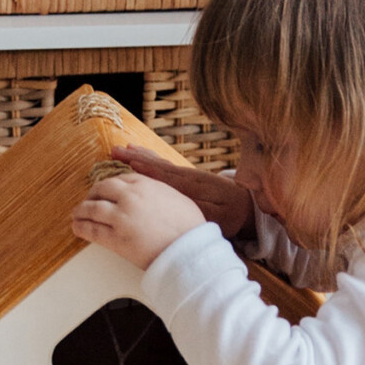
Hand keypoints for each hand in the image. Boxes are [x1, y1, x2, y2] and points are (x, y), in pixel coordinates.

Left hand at [72, 171, 204, 271]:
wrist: (188, 250)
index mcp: (145, 184)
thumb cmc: (189, 227)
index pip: (119, 179)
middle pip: (101, 189)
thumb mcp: (175, 197)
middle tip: (88, 201)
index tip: (105, 191)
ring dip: (81, 210)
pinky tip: (77, 227)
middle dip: (92, 195)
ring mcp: (121, 217)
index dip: (109, 186)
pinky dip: (81, 227)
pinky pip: (92, 230)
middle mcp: (130, 197)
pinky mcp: (115, 238)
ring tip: (77, 214)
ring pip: (92, 208)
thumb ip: (158, 191)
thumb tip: (152, 194)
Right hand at [109, 145, 254, 239]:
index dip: (144, 167)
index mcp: (191, 186)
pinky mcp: (189, 179)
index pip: (163, 175)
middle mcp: (187, 177)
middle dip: (136, 157)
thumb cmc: (232, 215)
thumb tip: (178, 201)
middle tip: (115, 149)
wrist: (248, 206)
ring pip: (160, 164)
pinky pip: (166, 167)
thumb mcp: (217, 216)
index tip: (127, 160)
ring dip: (142, 156)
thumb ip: (198, 206)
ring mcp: (188, 176)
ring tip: (125, 149)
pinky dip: (153, 160)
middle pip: (157, 165)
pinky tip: (144, 158)